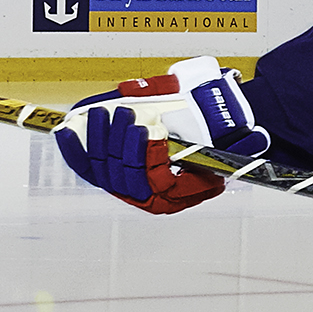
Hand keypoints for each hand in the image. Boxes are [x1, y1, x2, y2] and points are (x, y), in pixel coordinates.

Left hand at [53, 58, 269, 215]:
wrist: (210, 128)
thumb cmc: (216, 132)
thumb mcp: (232, 137)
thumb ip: (238, 139)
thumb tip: (246, 139)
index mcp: (178, 195)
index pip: (154, 184)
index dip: (146, 158)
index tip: (150, 132)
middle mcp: (150, 196)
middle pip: (126, 177)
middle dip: (123, 145)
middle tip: (130, 117)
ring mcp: (126, 184)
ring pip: (105, 170)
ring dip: (104, 140)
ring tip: (112, 115)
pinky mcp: (107, 168)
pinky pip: (85, 166)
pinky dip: (73, 149)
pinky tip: (66, 131)